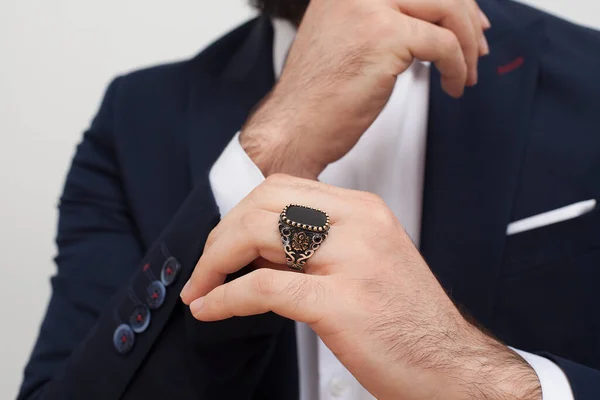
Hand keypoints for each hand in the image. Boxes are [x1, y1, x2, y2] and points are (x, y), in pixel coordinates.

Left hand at [181, 175, 540, 399]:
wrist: (450, 365)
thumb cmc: (407, 321)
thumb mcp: (366, 263)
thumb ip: (315, 247)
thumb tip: (256, 250)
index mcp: (365, 212)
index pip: (283, 189)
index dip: (240, 213)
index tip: (223, 241)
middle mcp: (360, 225)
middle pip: (264, 205)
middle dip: (221, 235)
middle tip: (206, 267)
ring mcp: (353, 261)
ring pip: (257, 235)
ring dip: (215, 262)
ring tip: (202, 287)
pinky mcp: (341, 302)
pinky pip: (263, 287)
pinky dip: (226, 297)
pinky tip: (212, 309)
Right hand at [241, 0, 490, 178]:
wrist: (293, 128)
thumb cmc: (318, 98)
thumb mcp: (346, 40)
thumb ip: (382, 21)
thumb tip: (430, 20)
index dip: (453, 0)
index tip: (469, 22)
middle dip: (468, 19)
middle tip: (478, 49)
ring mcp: (369, 8)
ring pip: (449, 7)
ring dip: (467, 44)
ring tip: (466, 73)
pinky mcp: (384, 37)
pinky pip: (444, 44)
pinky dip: (457, 68)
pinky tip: (452, 87)